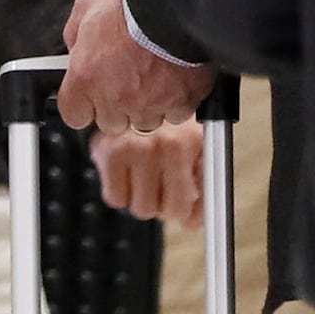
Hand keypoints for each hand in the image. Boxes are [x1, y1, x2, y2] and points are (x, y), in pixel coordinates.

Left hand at [60, 0, 214, 131]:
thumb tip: (76, 48)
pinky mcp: (182, 102)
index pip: (74, 114)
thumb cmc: (132, 0)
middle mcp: (116, 97)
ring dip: (147, 103)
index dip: (83, 103)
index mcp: (85, 77)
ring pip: (145, 121)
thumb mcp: (87, 6)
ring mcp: (150, 103)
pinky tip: (176, 75)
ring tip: (154, 73)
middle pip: (111, 122)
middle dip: (116, 102)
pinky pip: (176, 113)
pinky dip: (177, 98)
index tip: (90, 93)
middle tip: (127, 74)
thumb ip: (76, 36)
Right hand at [91, 124, 209, 230]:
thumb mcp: (194, 142)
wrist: (128, 93)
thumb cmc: (162, 122)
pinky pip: (116, 199)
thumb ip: (203, 182)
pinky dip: (118, 191)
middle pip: (172, 210)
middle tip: (161, 184)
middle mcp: (168, 144)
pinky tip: (124, 170)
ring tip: (142, 173)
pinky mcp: (110, 153)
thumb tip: (194, 221)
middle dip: (166, 203)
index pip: (205, 196)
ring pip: (142, 208)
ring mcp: (138, 148)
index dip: (194, 212)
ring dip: (141, 198)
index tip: (189, 218)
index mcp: (194, 141)